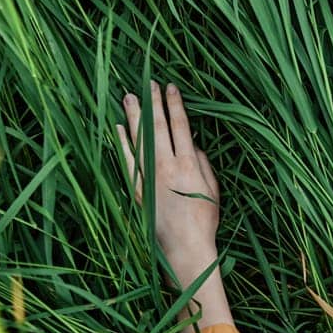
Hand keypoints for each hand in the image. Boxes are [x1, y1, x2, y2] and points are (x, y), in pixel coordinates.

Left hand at [117, 79, 220, 266]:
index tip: (171, 88)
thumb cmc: (204, 222)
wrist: (184, 248)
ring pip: (140, 139)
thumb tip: (196, 146)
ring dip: (135, 115)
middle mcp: (167, 166)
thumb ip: (205, 165)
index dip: (176, 105)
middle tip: (147, 83)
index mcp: (189, 164)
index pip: (181, 126)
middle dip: (154, 102)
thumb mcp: (213, 191)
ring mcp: (149, 177)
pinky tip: (118, 128)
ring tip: (129, 97)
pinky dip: (121, 143)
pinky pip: (126, 161)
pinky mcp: (137, 189)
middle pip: (158, 127)